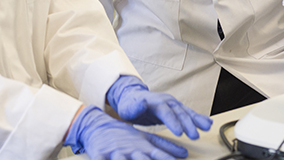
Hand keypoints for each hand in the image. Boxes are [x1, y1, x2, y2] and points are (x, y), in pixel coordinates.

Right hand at [65, 106, 188, 159]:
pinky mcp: (100, 155)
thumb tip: (185, 154)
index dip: (168, 159)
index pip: (158, 155)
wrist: (98, 126)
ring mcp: (115, 153)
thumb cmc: (125, 136)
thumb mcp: (145, 139)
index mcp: (142, 147)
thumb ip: (165, 147)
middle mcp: (131, 151)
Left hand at [106, 75, 212, 138]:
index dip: (173, 121)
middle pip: (178, 112)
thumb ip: (136, 106)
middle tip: (194, 136)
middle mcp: (166, 101)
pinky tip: (207, 123)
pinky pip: (189, 113)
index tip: (179, 132)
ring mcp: (172, 104)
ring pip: (186, 111)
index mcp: (155, 101)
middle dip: (188, 124)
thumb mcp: (129, 107)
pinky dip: (198, 118)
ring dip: (197, 120)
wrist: (132, 98)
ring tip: (206, 127)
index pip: (165, 111)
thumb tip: (141, 102)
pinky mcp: (176, 109)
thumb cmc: (130, 105)